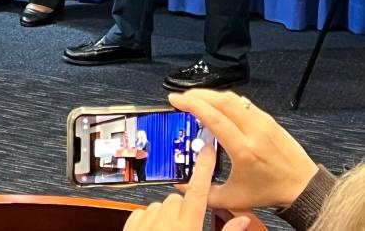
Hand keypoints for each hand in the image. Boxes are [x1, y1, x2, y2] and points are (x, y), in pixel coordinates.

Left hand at [124, 145, 250, 230]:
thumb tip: (242, 221)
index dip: (205, 169)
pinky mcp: (129, 228)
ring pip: (159, 205)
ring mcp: (144, 225)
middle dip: (187, 209)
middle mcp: (163, 222)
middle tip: (192, 227)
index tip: (207, 150)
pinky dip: (149, 220)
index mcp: (187, 227)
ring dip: (167, 215)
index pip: (198, 191)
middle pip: (179, 200)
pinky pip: (140, 213)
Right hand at [170, 90, 318, 210]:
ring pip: (233, 98)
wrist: (304, 188)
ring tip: (196, 100)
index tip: (176, 100)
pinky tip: (218, 107)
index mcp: (244, 151)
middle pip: (222, 101)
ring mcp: (264, 123)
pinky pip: (244, 103)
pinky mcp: (269, 120)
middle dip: (197, 94)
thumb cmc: (271, 191)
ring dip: (211, 95)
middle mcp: (254, 132)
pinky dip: (226, 100)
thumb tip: (182, 185)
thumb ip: (204, 193)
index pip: (214, 118)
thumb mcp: (234, 198)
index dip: (192, 105)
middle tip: (182, 98)